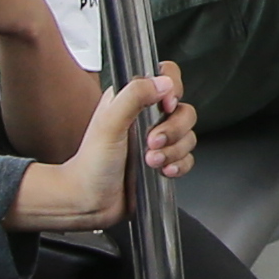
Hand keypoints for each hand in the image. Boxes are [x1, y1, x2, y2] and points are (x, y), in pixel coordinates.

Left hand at [12, 68, 191, 229]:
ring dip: (173, 150)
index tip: (165, 105)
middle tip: (152, 141)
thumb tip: (163, 82)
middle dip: (173, 129)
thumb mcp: (109, 123)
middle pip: (183, 110)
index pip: (164, 77)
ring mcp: (157, 140)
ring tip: (152, 161)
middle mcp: (145, 117)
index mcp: (130, 99)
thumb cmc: (91, 164)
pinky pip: (187, 158)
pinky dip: (179, 165)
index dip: (172, 89)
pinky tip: (163, 171)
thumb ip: (134, 96)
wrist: (91, 201)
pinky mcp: (164, 161)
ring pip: (187, 135)